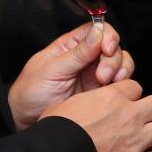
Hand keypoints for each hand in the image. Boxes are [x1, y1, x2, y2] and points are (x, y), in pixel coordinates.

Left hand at [7, 21, 134, 130]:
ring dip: (120, 69)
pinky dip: (123, 83)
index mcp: (70, 46)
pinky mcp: (101, 91)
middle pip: (112, 45)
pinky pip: (120, 81)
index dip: (106, 35)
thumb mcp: (50, 71)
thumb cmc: (30, 94)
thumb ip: (76, 53)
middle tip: (103, 74)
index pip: (96, 29)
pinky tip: (113, 90)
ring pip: (120, 61)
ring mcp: (95, 73)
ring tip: (106, 82)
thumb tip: (97, 31)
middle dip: (113, 57)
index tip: (106, 49)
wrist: (28, 122)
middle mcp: (85, 57)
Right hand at [50, 78, 151, 151]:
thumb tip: (86, 103)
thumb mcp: (65, 104)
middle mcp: (129, 117)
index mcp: (111, 98)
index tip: (124, 104)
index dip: (130, 96)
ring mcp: (135, 142)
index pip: (136, 87)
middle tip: (142, 119)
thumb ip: (86, 100)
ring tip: (146, 138)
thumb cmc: (54, 133)